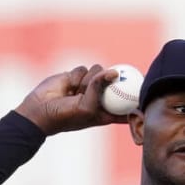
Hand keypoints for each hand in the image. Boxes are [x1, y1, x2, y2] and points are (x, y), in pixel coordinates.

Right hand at [15, 65, 129, 134]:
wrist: (40, 110)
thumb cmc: (66, 116)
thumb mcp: (87, 107)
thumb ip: (100, 88)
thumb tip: (114, 71)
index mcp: (104, 113)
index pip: (124, 109)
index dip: (135, 103)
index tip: (145, 97)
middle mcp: (98, 99)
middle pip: (115, 84)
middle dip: (115, 80)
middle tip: (119, 75)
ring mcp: (87, 86)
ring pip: (99, 71)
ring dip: (89, 79)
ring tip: (77, 91)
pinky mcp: (76, 76)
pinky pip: (84, 68)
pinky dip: (77, 75)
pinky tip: (69, 85)